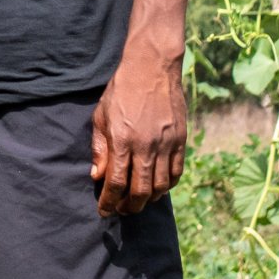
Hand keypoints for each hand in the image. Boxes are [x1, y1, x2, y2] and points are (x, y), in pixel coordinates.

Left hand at [90, 43, 186, 215]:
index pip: (115, 182)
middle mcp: (146, 146)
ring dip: (148, 200)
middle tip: (121, 210)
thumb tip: (97, 177)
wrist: (151, 68)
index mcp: (122, 140)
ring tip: (138, 201)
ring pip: (160, 186)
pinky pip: (176, 173)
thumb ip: (100, 149)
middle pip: (140, 191)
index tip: (104, 211)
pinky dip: (167, 186)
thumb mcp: (101, 116)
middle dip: (129, 207)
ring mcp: (166, 144)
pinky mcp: (181, 140)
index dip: (109, 202)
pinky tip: (158, 188)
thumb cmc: (121, 91)